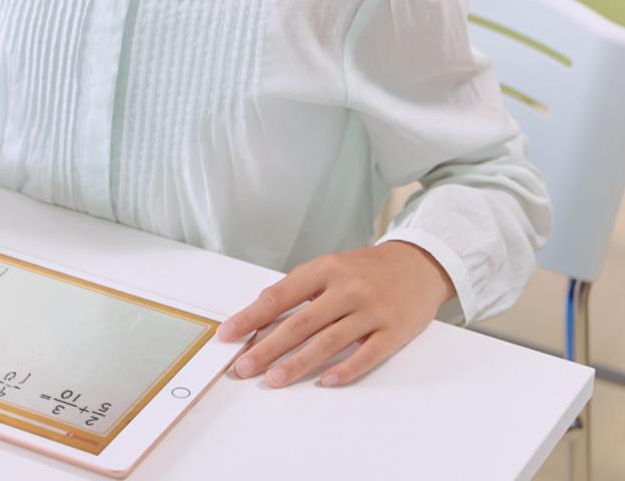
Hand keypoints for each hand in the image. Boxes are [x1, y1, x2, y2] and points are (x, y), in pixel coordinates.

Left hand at [217, 241, 455, 387]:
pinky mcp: (393, 332)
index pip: (280, 295)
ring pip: (328, 342)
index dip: (252, 317)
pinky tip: (325, 381)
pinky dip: (344, 369)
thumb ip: (299, 287)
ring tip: (273, 379)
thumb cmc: (366, 268)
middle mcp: (347, 288)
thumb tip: (262, 309)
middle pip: (300, 323)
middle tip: (244, 367)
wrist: (418, 264)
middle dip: (267, 348)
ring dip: (297, 364)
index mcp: (326, 269)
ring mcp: (371, 311)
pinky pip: (366, 355)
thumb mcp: (331, 267)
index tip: (228, 334)